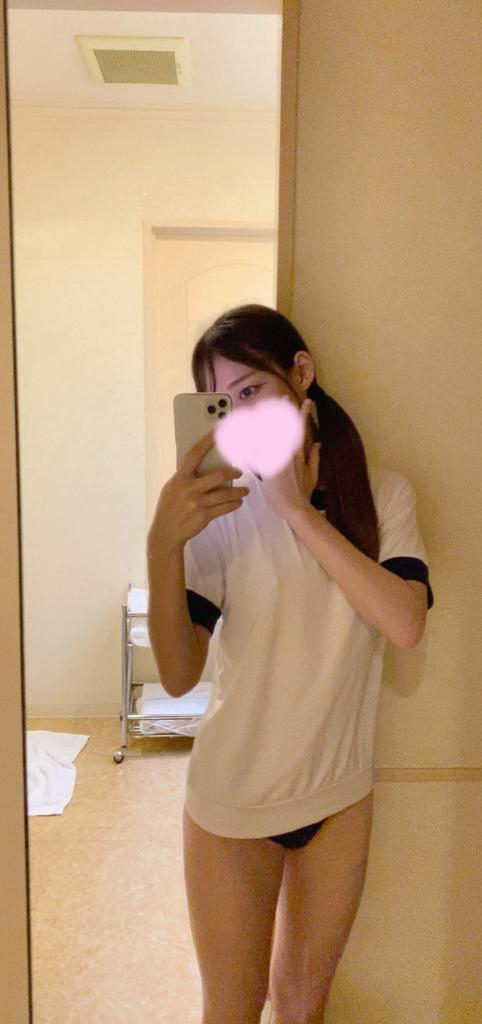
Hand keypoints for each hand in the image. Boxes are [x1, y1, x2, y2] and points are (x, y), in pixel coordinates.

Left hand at [261, 398, 321, 518]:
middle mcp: (290, 454)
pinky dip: (254, 440)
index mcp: (300, 454)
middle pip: (288, 428)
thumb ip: (315, 458)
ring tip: (267, 408)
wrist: (294, 506)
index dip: (303, 414)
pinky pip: (260, 450)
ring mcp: (279, 459)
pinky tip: (249, 430)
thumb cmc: (303, 493)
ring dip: (269, 421)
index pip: (301, 430)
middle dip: (287, 411)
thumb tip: (319, 443)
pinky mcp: (269, 466)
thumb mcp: (313, 474)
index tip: (306, 402)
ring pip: (273, 435)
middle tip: (285, 397)